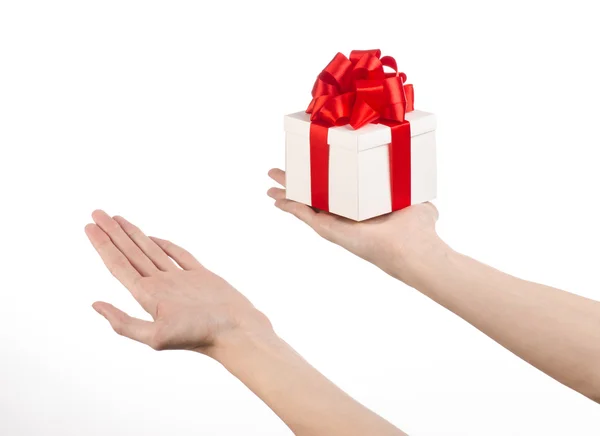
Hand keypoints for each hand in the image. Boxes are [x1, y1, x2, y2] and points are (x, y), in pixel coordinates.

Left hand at [85, 210, 272, 356]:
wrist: (237, 331)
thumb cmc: (201, 335)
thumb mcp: (156, 335)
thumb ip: (124, 323)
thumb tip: (95, 304)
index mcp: (148, 296)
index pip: (118, 265)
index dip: (102, 245)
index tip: (89, 226)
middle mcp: (160, 286)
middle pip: (130, 254)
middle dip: (112, 234)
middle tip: (96, 213)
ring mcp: (180, 280)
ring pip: (150, 252)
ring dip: (133, 235)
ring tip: (117, 219)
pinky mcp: (200, 276)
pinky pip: (179, 255)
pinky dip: (165, 245)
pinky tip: (153, 238)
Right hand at [267, 168, 442, 282]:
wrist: (413, 247)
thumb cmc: (419, 230)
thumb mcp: (416, 201)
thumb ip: (414, 194)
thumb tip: (423, 193)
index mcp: (362, 209)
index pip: (337, 192)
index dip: (323, 180)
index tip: (311, 167)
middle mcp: (346, 217)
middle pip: (314, 197)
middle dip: (296, 185)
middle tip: (279, 174)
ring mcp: (335, 224)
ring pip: (304, 205)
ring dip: (286, 194)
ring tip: (271, 185)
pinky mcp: (329, 229)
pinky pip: (304, 215)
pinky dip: (289, 206)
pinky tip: (277, 199)